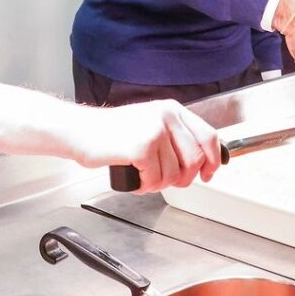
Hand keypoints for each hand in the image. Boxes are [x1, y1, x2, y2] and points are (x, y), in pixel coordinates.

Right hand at [75, 100, 222, 191]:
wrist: (81, 131)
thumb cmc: (113, 132)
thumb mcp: (151, 124)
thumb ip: (175, 137)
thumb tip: (201, 160)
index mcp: (173, 109)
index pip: (208, 135)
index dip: (213, 159)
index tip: (209, 173)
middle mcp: (167, 116)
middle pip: (195, 159)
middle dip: (183, 179)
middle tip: (166, 181)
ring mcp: (155, 131)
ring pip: (174, 174)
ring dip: (159, 183)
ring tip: (144, 176)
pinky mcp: (141, 147)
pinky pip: (155, 180)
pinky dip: (144, 186)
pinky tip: (135, 178)